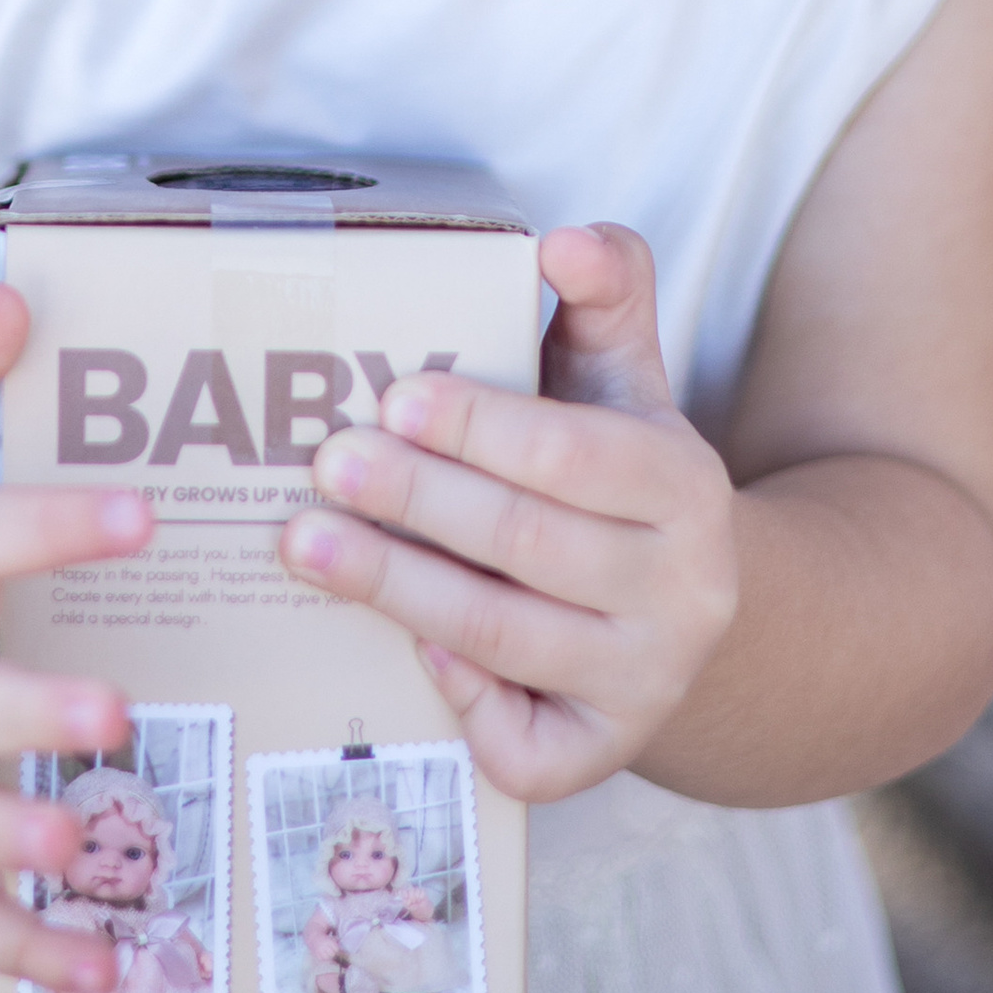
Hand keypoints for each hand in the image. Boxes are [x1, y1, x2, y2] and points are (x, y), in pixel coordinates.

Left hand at [279, 225, 738, 800]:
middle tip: (324, 463)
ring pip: (506, 640)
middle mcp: (684, 593)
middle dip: (417, 501)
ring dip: (397, 589)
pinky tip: (405, 650)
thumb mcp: (626, 376)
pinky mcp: (604, 752)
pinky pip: (526, 750)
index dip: (482, 427)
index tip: (393, 398)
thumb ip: (607, 290)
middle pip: (529, 546)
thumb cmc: (620, 471)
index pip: (577, 455)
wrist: (689, 606)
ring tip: (303, 544)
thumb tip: (564, 240)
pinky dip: (463, 704)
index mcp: (687, 487)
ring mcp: (647, 682)